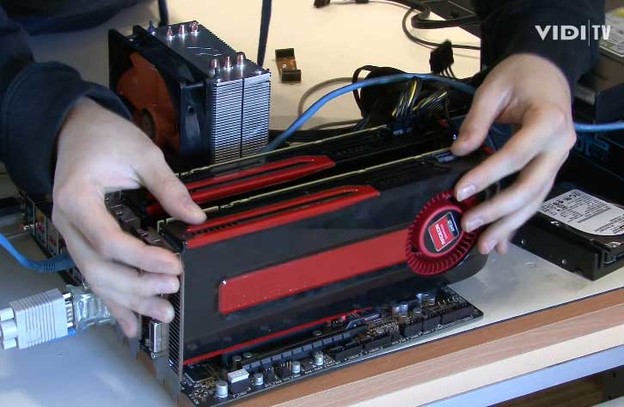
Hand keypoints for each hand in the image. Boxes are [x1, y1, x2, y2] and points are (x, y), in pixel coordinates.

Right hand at [52, 98, 205, 336]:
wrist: (76, 129)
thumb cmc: (106, 137)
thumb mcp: (142, 154)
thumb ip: (168, 187)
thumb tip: (196, 217)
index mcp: (78, 199)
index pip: (108, 241)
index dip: (142, 258)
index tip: (174, 264)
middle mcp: (68, 223)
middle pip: (100, 268)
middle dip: (137, 286)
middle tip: (173, 291)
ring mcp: (72, 235)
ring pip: (97, 278)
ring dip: (128, 301)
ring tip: (162, 315)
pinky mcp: (82, 240)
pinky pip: (95, 276)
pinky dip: (113, 302)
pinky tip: (130, 325)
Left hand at [451, 54, 575, 253]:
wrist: (547, 69)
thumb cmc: (521, 75)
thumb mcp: (494, 88)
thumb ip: (476, 120)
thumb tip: (458, 150)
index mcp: (549, 120)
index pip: (516, 155)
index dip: (487, 175)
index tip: (460, 190)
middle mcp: (559, 145)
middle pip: (530, 186)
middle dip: (498, 210)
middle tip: (469, 224)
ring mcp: (557, 159)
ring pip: (535, 198)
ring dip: (509, 223)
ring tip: (485, 244)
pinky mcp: (549, 167)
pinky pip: (534, 197)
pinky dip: (517, 219)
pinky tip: (503, 240)